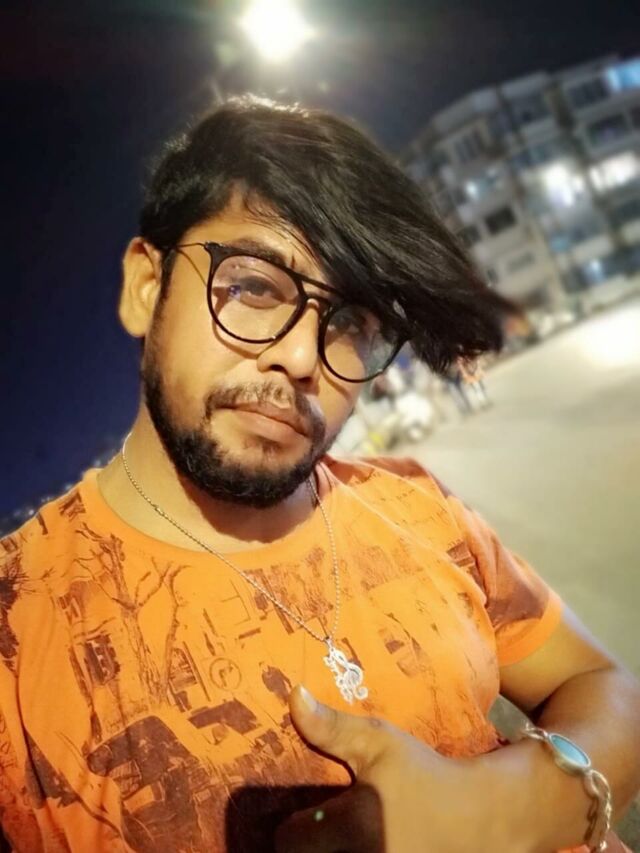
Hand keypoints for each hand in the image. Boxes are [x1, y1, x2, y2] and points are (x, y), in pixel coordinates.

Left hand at [275, 685, 527, 852]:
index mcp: (354, 827)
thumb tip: (294, 695)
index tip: (301, 815)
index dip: (291, 827)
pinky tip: (361, 846)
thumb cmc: (425, 775)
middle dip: (308, 846)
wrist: (481, 815)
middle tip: (315, 829)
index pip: (289, 840)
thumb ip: (332, 727)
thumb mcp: (379, 743)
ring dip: (329, 852)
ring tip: (334, 839)